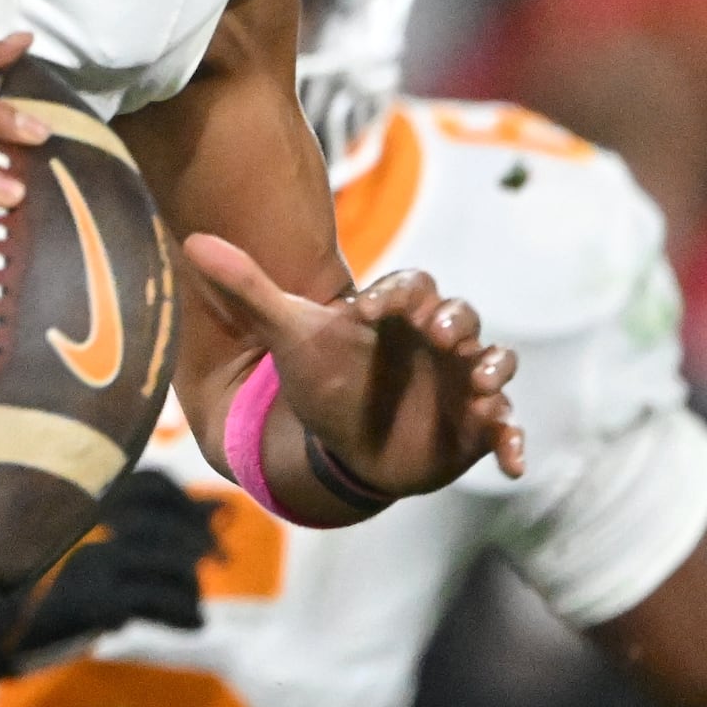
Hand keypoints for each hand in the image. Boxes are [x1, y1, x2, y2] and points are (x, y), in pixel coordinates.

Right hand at [0, 469, 219, 681]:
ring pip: (173, 562)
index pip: (153, 483)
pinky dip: (187, 613)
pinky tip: (193, 624)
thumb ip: (105, 513)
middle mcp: (88, 512)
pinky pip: (163, 601)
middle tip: (217, 559)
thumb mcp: (48, 527)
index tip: (206, 522)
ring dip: (193, 582)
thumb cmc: (5, 572)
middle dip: (202, 541)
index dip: (186, 504)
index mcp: (74, 487)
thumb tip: (203, 511)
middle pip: (171, 521)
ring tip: (193, 599)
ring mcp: (94, 552)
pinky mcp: (96, 597)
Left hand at [183, 240, 524, 497]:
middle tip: (442, 335)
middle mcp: (438, 342)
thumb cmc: (322, 380)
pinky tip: (514, 464)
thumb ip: (247, 289)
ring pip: (495, 363)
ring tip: (483, 387)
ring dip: (495, 370)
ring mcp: (462, 382)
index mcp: (395, 314)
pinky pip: (508, 428)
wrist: (344, 443)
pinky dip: (515, 440)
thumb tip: (192, 242)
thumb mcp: (286, 336)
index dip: (401, 292)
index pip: (413, 286)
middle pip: (462, 316)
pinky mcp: (477, 425)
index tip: (375, 308)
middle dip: (458, 322)